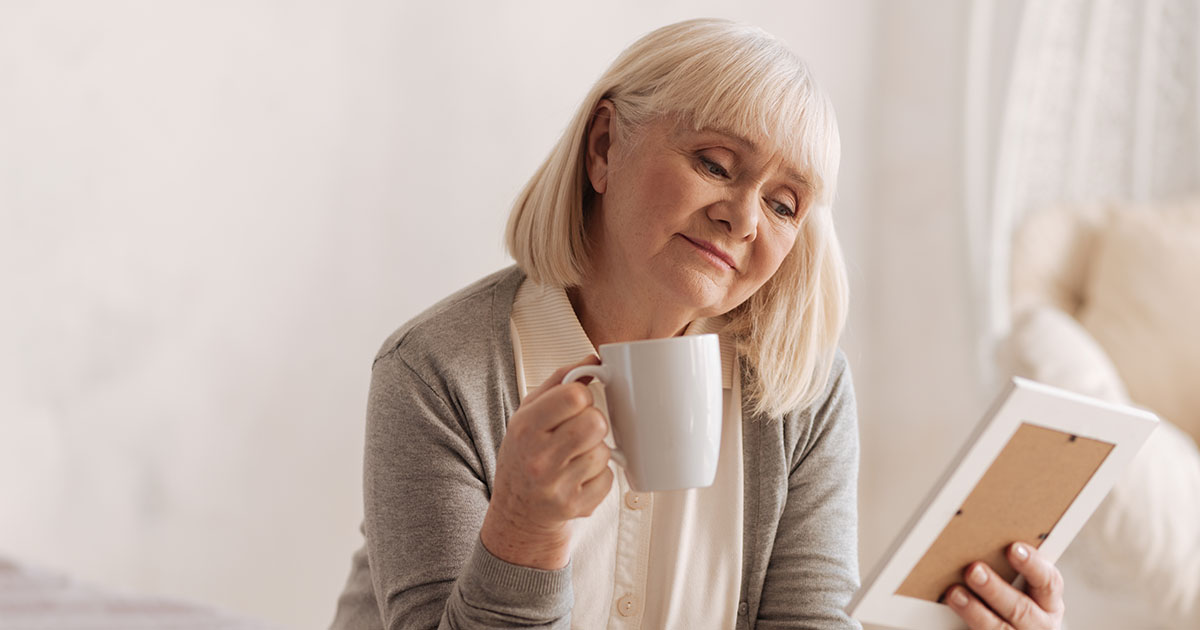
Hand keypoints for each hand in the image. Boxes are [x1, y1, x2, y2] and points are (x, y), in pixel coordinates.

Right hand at [480, 355, 614, 569]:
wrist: (518, 511)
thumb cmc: (525, 455)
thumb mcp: (529, 414)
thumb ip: (560, 382)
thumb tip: (594, 359)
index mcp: (525, 428)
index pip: (575, 395)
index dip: (582, 397)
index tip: (574, 406)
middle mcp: (539, 458)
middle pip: (596, 423)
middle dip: (593, 424)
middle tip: (578, 433)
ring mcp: (557, 486)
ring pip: (604, 451)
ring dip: (596, 451)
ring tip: (575, 457)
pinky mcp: (576, 506)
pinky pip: (608, 479)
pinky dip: (599, 477)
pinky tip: (579, 478)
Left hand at [944, 542, 1064, 629]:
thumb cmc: (1012, 604)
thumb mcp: (1021, 589)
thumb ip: (1008, 572)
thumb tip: (978, 544)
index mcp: (1049, 603)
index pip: (1048, 582)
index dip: (1032, 564)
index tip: (1013, 548)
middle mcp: (1040, 624)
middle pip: (1021, 608)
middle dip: (995, 589)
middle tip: (974, 570)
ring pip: (999, 628)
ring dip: (975, 611)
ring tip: (955, 593)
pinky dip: (966, 625)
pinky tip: (951, 615)